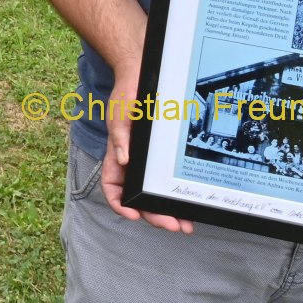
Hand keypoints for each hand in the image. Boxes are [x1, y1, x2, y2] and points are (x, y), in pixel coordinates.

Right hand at [100, 59, 191, 233]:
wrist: (144, 77)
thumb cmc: (126, 97)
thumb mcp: (118, 116)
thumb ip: (118, 138)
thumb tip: (123, 160)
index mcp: (119, 157)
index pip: (113, 188)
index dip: (120, 204)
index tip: (133, 214)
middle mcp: (134, 164)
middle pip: (140, 198)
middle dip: (155, 215)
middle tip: (174, 225)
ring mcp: (150, 162)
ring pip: (156, 193)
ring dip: (169, 210)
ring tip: (186, 222)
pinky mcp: (165, 156)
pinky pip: (169, 179)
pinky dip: (177, 193)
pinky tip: (189, 201)